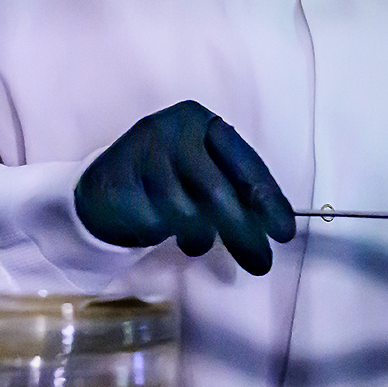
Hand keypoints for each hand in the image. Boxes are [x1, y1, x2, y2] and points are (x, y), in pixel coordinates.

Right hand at [74, 100, 295, 275]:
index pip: (244, 162)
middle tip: (261, 263)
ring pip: (185, 213)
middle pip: (216, 191)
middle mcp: (172, 131)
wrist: (103, 188)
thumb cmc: (168, 180)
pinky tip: (159, 229)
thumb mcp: (205, 175)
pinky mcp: (117, 182)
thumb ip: (236, 191)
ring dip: (198, 237)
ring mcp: (142, 155)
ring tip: (195, 242)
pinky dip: (163, 235)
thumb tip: (274, 226)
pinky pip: (154, 224)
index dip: (267, 198)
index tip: (283, 232)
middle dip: (243, 232)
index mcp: (202, 123)